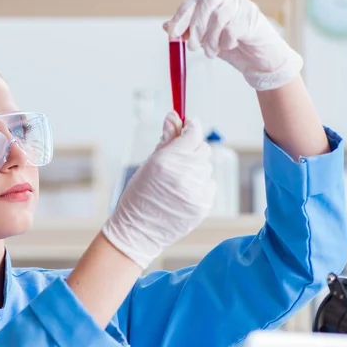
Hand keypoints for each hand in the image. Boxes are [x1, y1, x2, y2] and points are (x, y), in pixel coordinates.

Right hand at [102, 112, 214, 268]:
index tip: (189, 126)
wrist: (138, 231)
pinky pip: (209, 186)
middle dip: (192, 150)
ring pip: (206, 168)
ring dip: (195, 170)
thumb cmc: (138, 196)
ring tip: (176, 182)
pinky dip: (199, 186)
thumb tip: (174, 116)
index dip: (191, 127)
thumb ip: (166, 140)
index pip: (193, 133)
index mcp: (167, 161)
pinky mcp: (203, 206)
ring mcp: (195, 191)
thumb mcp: (148, 164)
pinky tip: (182, 194)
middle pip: (203, 149)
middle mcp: (184, 174)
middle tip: (177, 161)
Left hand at [164, 0, 302, 90]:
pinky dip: (225, 44)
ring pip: (219, 17)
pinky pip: (231, 31)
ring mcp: (242, 6)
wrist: (257, 59)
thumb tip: (167, 27)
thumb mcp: (205, 39)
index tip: (173, 33)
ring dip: (210, 40)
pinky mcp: (252, 20)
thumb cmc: (231, 45)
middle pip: (207, 2)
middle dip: (195, 26)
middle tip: (193, 46)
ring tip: (212, 52)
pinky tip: (229, 47)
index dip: (181, 16)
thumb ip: (187, 32)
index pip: (194, 0)